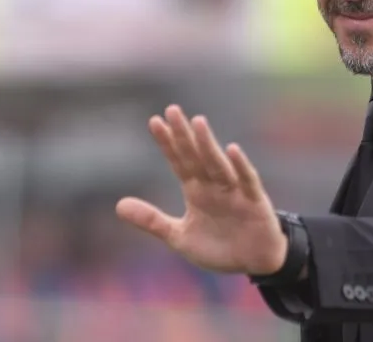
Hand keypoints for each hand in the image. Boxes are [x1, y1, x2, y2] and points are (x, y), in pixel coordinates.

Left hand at [116, 105, 287, 275]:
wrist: (254, 263)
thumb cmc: (219, 247)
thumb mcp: (179, 237)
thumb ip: (152, 220)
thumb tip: (118, 205)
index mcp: (196, 191)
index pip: (179, 162)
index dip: (167, 143)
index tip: (154, 121)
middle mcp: (214, 185)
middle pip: (196, 156)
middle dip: (184, 135)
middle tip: (172, 109)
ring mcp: (235, 191)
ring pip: (218, 164)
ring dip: (208, 144)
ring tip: (198, 123)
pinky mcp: (254, 202)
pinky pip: (247, 181)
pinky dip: (240, 166)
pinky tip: (232, 150)